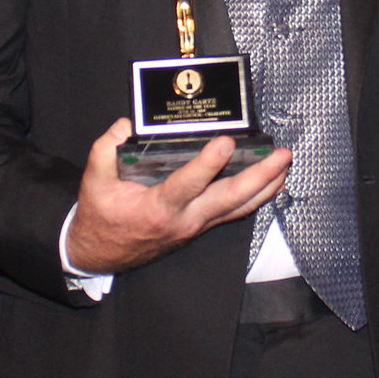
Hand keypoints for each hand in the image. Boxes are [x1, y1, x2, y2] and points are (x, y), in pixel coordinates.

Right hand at [63, 119, 289, 275]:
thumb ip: (106, 149)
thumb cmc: (102, 217)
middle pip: (230, 199)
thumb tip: (126, 124)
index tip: (226, 143)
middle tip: (280, 155)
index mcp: (158, 209)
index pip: (188, 185)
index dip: (208, 165)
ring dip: (266, 186)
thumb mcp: (93, 181)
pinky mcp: (201, 225)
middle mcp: (185, 219)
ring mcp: (197, 225)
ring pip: (239, 208)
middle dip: (260, 177)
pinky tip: (270, 182)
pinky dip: (256, 197)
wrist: (102, 252)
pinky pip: (235, 211)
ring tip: (284, 164)